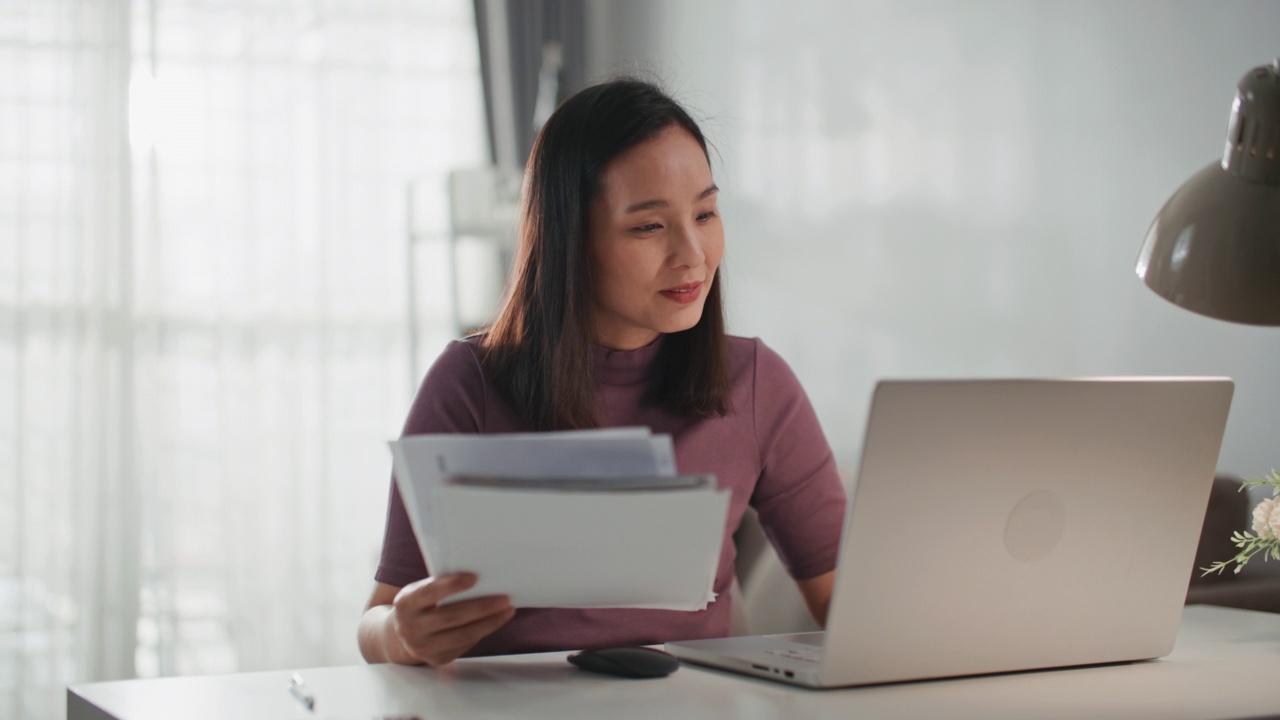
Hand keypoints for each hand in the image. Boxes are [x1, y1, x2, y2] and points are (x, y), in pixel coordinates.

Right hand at [389, 573, 515, 666]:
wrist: (399, 635)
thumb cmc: (419, 605)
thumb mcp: (419, 592)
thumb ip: (440, 586)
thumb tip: (480, 578)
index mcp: (405, 604)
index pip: (429, 592)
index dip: (451, 585)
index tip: (474, 577)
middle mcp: (410, 628)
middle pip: (451, 616)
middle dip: (481, 607)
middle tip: (504, 598)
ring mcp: (423, 647)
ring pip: (462, 635)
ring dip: (489, 622)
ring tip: (508, 609)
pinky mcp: (437, 659)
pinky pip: (465, 645)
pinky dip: (483, 632)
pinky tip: (496, 621)